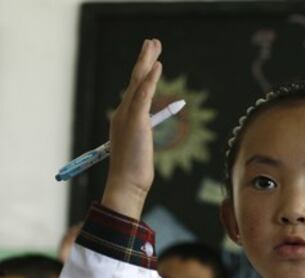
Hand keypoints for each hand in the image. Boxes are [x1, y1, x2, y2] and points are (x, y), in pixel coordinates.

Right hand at [102, 38, 162, 219]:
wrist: (126, 184)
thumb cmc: (134, 172)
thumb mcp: (140, 149)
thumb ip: (142, 136)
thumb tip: (145, 135)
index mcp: (123, 119)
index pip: (136, 90)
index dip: (144, 74)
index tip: (152, 60)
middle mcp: (122, 113)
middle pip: (135, 80)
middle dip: (144, 59)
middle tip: (153, 42)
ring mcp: (128, 116)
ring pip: (138, 82)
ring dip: (147, 62)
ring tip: (154, 45)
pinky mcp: (136, 122)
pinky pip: (143, 95)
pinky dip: (150, 79)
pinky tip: (157, 66)